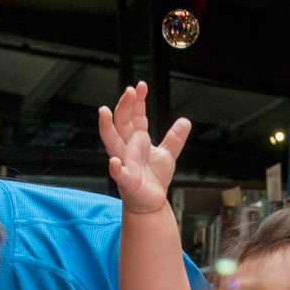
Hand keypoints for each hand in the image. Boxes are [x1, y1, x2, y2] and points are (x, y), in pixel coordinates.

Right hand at [98, 80, 190, 213]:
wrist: (151, 203)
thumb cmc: (154, 179)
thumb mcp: (168, 155)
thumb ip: (175, 138)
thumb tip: (185, 121)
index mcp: (137, 140)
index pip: (134, 116)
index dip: (137, 101)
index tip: (141, 86)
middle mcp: (127, 148)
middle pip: (122, 123)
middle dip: (125, 106)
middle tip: (130, 91)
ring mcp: (125, 163)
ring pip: (112, 143)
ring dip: (107, 127)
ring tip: (104, 111)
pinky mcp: (127, 181)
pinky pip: (119, 174)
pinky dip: (116, 169)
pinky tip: (114, 162)